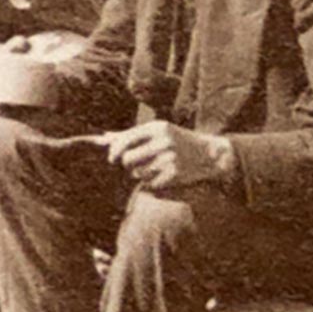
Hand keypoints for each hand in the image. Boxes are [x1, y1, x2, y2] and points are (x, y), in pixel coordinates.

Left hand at [105, 121, 235, 195]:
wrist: (209, 153)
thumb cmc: (177, 140)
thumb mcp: (157, 131)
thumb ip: (130, 134)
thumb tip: (102, 137)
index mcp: (157, 127)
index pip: (125, 140)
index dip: (114, 151)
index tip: (111, 158)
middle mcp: (163, 141)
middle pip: (127, 159)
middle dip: (128, 163)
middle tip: (137, 163)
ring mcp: (170, 158)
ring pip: (137, 173)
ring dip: (140, 173)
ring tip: (154, 167)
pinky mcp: (175, 175)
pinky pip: (150, 184)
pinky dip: (152, 183)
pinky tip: (163, 175)